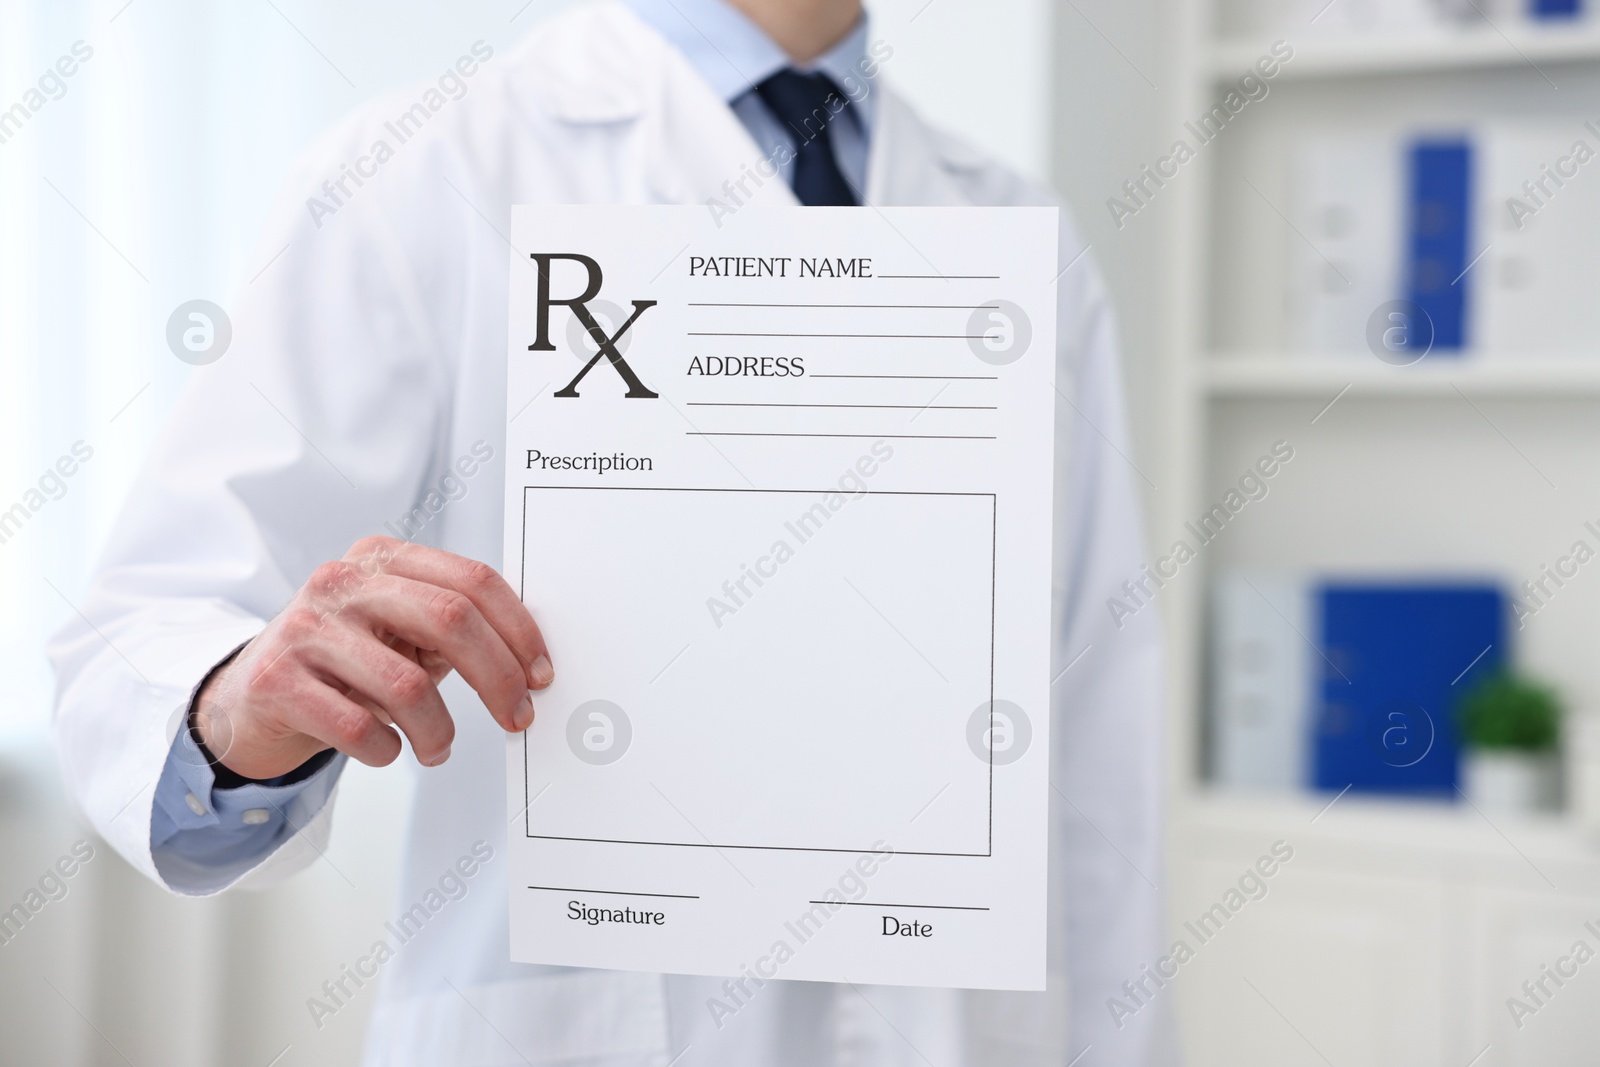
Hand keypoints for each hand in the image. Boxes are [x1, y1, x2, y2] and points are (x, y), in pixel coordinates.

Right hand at [192, 537, 552, 779]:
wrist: (249, 699)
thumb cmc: (344, 664)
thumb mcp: (400, 632)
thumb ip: (454, 630)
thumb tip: (530, 662)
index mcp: (382, 558)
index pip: (472, 581)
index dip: (518, 630)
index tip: (541, 674)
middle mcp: (342, 582)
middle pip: (450, 620)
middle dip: (498, 677)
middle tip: (517, 717)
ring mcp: (305, 627)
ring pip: (407, 685)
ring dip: (438, 731)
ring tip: (437, 747)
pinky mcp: (277, 680)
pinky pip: (360, 726)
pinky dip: (387, 750)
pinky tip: (386, 750)